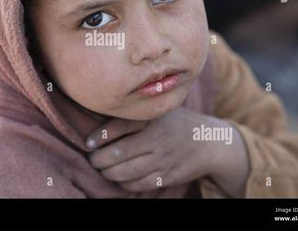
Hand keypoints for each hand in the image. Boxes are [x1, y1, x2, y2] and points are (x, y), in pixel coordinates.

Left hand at [86, 107, 249, 196]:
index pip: (118, 127)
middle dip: (99, 159)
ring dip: (108, 173)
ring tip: (103, 169)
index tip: (88, 143)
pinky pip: (138, 184)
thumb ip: (133, 116)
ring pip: (125, 172)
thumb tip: (99, 121)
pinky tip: (121, 178)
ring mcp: (162, 159)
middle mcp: (156, 138)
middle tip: (93, 159)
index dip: (99, 137)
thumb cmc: (175, 123)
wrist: (209, 142)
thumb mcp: (158, 112)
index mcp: (151, 119)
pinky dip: (124, 183)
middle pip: (118, 153)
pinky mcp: (166, 176)